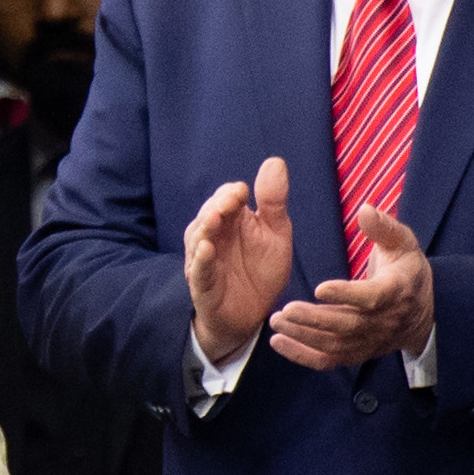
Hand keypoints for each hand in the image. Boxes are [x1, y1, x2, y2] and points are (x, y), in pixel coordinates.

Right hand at [184, 155, 293, 364]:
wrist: (252, 314)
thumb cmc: (261, 270)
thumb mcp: (276, 234)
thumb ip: (273, 201)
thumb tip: (275, 160)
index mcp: (231, 219)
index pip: (225, 197)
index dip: (231, 193)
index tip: (242, 191)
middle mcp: (213, 235)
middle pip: (209, 214)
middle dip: (217, 206)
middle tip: (229, 202)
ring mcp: (204, 259)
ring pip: (198, 238)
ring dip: (205, 228)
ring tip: (214, 219)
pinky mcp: (202, 284)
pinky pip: (198, 270)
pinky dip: (200, 260)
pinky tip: (206, 250)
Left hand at [267, 203, 432, 370]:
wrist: (421, 312)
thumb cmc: (407, 269)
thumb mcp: (403, 242)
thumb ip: (383, 226)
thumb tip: (364, 209)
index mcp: (396, 291)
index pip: (371, 297)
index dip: (346, 294)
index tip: (319, 288)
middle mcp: (383, 321)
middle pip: (348, 325)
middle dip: (315, 320)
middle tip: (285, 310)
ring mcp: (370, 341)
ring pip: (336, 346)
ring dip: (304, 336)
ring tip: (276, 321)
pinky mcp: (358, 353)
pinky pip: (330, 361)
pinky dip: (303, 356)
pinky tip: (278, 343)